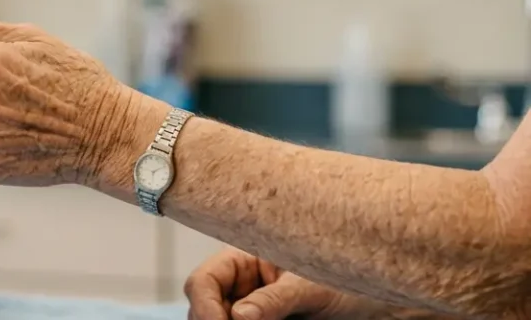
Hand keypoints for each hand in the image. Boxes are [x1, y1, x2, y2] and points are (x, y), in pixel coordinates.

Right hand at [185, 246, 362, 319]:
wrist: (373, 308)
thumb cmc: (348, 284)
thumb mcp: (312, 289)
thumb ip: (275, 299)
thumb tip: (239, 316)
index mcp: (245, 261)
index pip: (204, 280)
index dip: (205, 305)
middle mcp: (240, 287)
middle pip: (203, 308)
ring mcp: (248, 310)